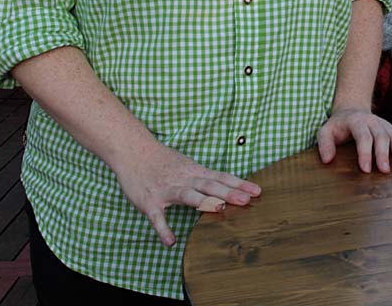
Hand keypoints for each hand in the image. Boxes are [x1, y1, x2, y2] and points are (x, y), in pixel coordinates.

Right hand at [111, 141, 260, 246]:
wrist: (133, 150)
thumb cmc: (162, 160)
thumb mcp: (187, 165)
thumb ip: (204, 178)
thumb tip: (226, 187)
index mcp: (195, 172)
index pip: (221, 177)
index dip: (239, 184)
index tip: (258, 191)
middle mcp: (184, 179)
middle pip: (209, 185)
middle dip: (229, 193)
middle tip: (247, 200)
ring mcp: (167, 190)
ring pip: (188, 195)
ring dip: (204, 202)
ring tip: (220, 210)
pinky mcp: (150, 202)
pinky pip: (157, 217)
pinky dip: (163, 229)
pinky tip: (171, 242)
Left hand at [317, 108, 391, 173]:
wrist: (352, 109)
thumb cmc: (338, 125)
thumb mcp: (325, 131)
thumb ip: (324, 144)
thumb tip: (327, 160)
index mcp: (357, 122)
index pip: (363, 137)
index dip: (364, 153)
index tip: (366, 169)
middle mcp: (373, 122)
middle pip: (380, 138)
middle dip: (383, 154)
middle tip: (385, 171)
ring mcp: (384, 125)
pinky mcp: (391, 129)